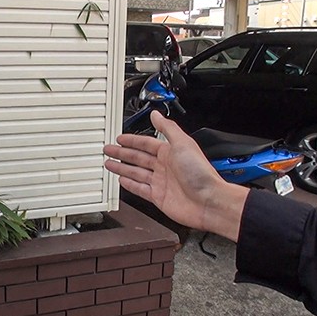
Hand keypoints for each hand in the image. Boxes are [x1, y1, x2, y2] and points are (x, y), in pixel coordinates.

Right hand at [103, 111, 247, 240]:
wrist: (208, 201)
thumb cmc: (200, 173)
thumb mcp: (183, 143)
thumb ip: (167, 128)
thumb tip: (156, 114)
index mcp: (171, 152)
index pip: (146, 143)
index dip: (132, 140)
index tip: (120, 138)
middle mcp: (165, 166)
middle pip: (138, 157)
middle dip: (122, 153)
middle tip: (109, 149)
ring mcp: (161, 182)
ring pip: (136, 172)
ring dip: (122, 168)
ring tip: (109, 164)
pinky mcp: (158, 197)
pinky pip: (140, 189)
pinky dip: (130, 185)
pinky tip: (122, 180)